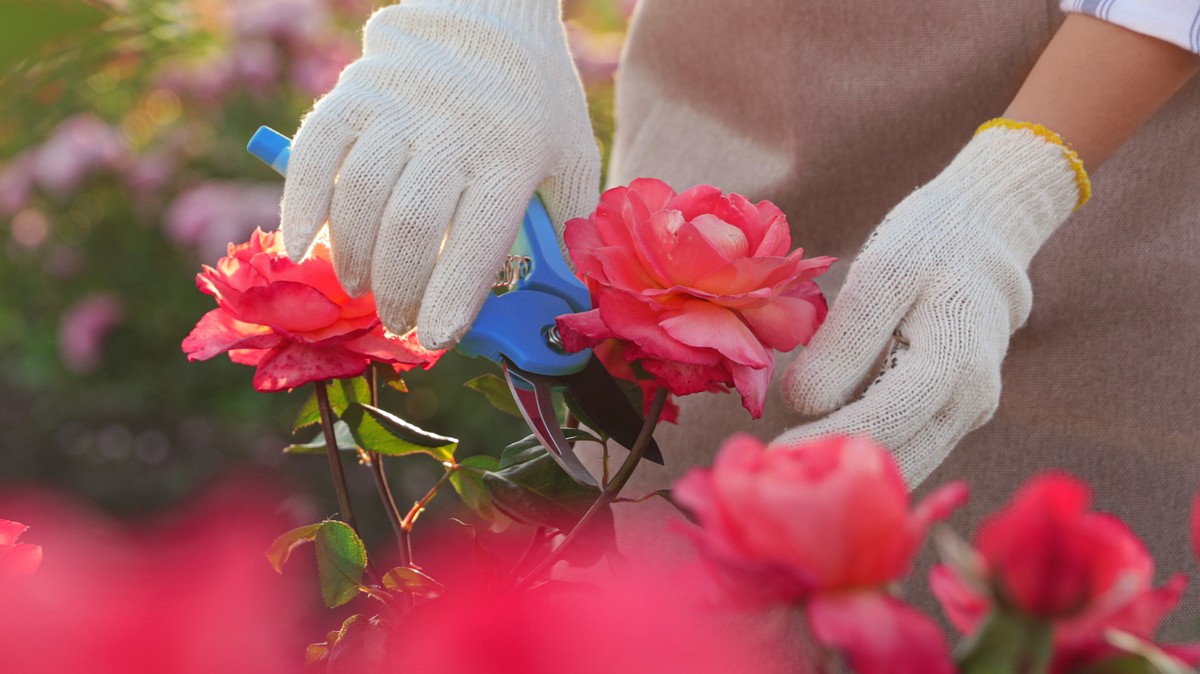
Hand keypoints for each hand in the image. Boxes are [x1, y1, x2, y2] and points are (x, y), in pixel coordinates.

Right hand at [281, 0, 599, 348]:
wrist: (491, 13)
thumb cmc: (536, 100)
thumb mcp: (572, 155)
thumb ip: (566, 225)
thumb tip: (562, 301)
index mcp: (512, 153)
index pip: (477, 239)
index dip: (453, 296)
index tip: (437, 338)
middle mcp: (452, 129)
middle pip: (411, 225)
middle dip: (399, 289)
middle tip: (398, 321)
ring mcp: (397, 108)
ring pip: (360, 195)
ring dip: (355, 257)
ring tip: (362, 289)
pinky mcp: (354, 92)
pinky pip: (315, 152)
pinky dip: (302, 202)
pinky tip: (301, 246)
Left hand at [774, 121, 1088, 485]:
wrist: (986, 235)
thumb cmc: (927, 244)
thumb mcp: (882, 272)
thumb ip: (846, 339)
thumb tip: (802, 403)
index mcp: (953, 360)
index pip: (885, 421)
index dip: (828, 441)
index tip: (775, 455)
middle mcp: (970, 400)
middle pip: (898, 460)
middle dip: (835, 474)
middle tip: (771, 478)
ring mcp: (967, 413)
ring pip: (906, 465)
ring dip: (850, 475)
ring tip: (788, 470)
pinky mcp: (953, 416)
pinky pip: (909, 450)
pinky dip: (868, 458)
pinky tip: (819, 451)